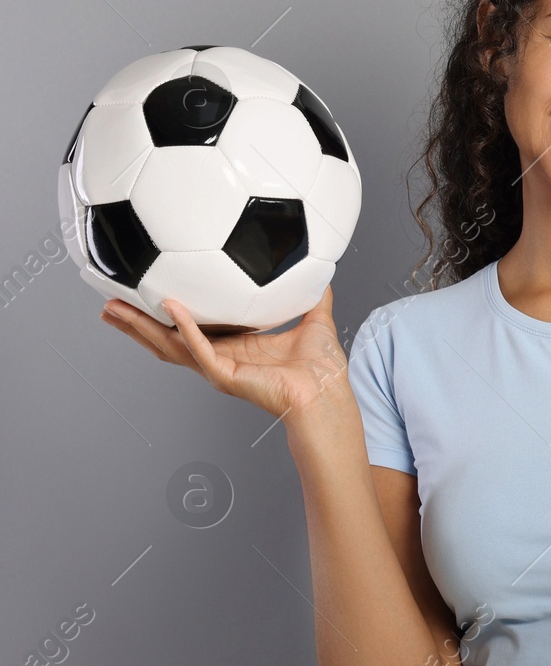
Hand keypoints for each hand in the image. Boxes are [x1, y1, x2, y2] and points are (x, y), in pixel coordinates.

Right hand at [98, 285, 349, 420]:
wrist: (326, 393)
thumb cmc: (321, 368)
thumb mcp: (313, 320)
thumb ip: (312, 297)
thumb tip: (319, 272)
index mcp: (233, 349)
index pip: (189, 330)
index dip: (165, 316)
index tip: (143, 297)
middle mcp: (219, 360)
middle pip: (165, 340)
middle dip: (136, 323)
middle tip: (108, 303)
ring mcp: (218, 369)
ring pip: (169, 346)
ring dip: (141, 326)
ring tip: (114, 308)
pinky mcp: (225, 375)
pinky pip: (198, 348)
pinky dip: (184, 327)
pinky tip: (170, 306)